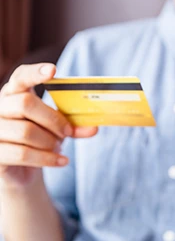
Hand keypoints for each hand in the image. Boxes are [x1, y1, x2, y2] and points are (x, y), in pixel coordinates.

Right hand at [0, 63, 97, 188]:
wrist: (23, 170)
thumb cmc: (40, 140)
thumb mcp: (58, 129)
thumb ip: (74, 126)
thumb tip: (94, 128)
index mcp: (15, 94)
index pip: (21, 76)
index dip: (35, 73)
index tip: (53, 70)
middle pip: (25, 104)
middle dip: (53, 119)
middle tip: (68, 131)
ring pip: (26, 131)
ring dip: (49, 142)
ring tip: (57, 147)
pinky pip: (23, 154)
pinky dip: (48, 158)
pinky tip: (62, 161)